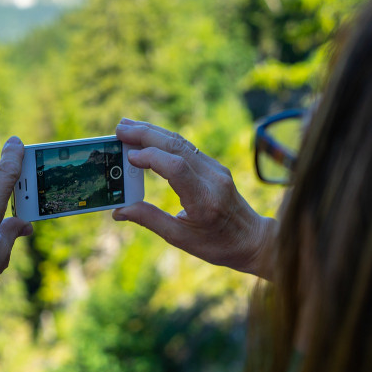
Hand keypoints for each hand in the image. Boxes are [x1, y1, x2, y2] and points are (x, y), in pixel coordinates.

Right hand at [114, 119, 275, 278]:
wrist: (253, 240)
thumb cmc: (217, 244)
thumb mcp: (180, 239)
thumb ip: (149, 220)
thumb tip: (119, 210)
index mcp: (204, 200)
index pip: (176, 168)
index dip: (151, 158)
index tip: (129, 157)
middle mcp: (212, 178)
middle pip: (176, 146)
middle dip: (146, 134)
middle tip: (119, 128)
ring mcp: (216, 169)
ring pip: (181, 142)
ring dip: (153, 132)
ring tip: (127, 126)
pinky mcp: (214, 166)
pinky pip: (186, 147)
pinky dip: (164, 140)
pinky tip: (148, 137)